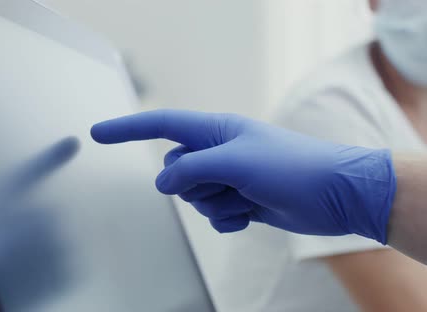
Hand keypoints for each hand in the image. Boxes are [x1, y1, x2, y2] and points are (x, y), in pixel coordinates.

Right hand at [91, 110, 395, 243]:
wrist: (335, 194)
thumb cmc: (292, 167)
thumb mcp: (235, 162)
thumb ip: (191, 170)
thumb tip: (162, 183)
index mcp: (216, 130)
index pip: (161, 126)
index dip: (128, 129)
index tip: (99, 133)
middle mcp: (219, 151)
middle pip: (176, 170)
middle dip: (195, 184)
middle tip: (227, 182)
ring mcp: (229, 176)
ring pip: (194, 196)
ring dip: (217, 203)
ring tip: (247, 197)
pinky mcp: (240, 199)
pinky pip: (214, 215)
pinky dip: (227, 219)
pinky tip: (249, 215)